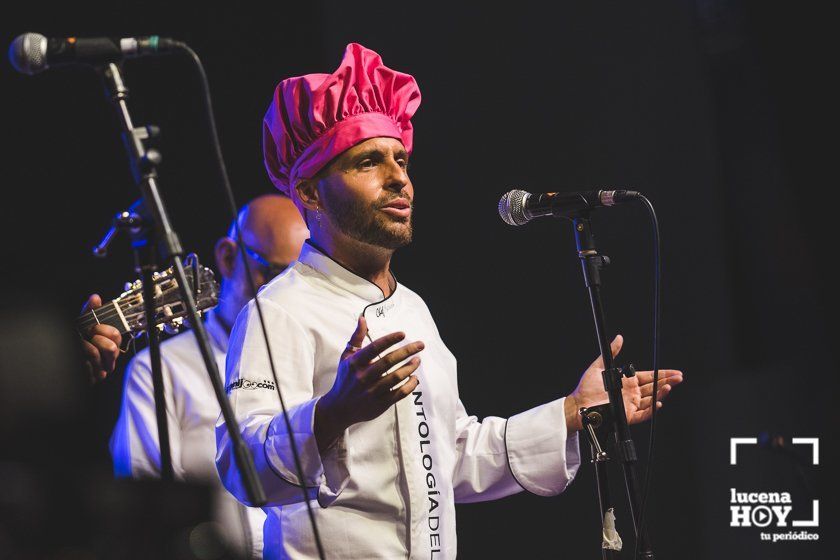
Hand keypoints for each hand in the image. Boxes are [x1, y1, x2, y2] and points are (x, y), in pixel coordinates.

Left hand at [80, 294, 122, 383]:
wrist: (60, 359)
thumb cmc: (75, 341)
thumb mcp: (83, 324)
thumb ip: (90, 311)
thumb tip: (96, 297)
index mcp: (111, 344)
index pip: (116, 335)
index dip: (104, 329)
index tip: (93, 328)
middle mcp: (109, 358)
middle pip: (112, 347)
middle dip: (96, 339)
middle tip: (87, 337)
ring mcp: (102, 370)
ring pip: (96, 356)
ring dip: (84, 348)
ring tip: (80, 347)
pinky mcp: (92, 379)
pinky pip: (86, 367)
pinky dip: (79, 360)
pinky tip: (77, 359)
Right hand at [315, 316, 423, 451]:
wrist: (339, 409)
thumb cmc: (345, 378)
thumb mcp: (347, 357)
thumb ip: (356, 338)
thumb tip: (362, 318)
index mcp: (355, 364)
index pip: (374, 348)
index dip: (390, 339)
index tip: (403, 333)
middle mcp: (363, 377)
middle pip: (388, 361)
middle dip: (407, 351)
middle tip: (420, 345)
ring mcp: (372, 391)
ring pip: (396, 377)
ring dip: (410, 367)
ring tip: (418, 360)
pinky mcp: (380, 404)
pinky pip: (399, 393)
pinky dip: (410, 385)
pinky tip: (414, 378)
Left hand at [565, 335, 683, 431]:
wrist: (578, 404)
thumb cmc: (586, 387)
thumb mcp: (599, 366)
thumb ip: (611, 353)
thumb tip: (619, 338)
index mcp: (627, 382)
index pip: (649, 377)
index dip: (662, 374)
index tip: (674, 372)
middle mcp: (632, 393)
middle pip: (654, 387)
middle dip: (667, 382)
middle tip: (679, 377)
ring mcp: (631, 405)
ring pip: (651, 399)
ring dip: (661, 393)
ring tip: (670, 386)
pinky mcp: (628, 415)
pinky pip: (644, 413)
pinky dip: (652, 409)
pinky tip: (658, 402)